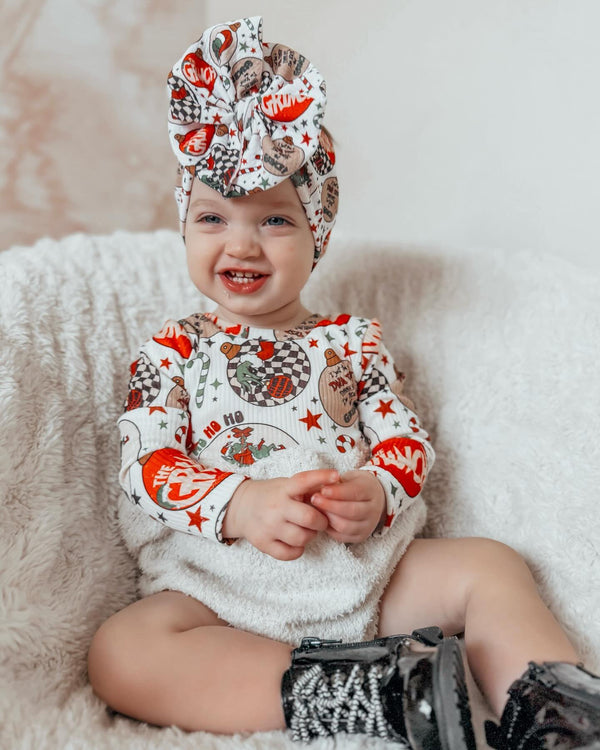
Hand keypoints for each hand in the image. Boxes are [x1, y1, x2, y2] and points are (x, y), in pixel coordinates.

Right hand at [222, 469, 338, 560]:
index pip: (303, 481)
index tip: (336, 476)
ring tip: (306, 530)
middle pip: (309, 518)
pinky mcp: (263, 543)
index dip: (321, 477)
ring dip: (310, 536)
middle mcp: (276, 507)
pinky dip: (298, 549)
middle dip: (321, 521)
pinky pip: (290, 554)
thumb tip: (336, 487)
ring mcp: (269, 527)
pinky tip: (295, 541)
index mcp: (283, 489)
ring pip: (302, 538)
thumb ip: (307, 488)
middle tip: (320, 520)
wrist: (241, 507)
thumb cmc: (271, 495)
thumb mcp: (286, 485)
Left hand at [310, 470, 385, 543]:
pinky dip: (330, 529)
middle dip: (330, 506)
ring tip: (316, 510)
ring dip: (328, 518)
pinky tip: (322, 520)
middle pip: (352, 511)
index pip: (355, 492)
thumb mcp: (349, 477)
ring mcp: (369, 525)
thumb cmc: (355, 486)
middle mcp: (373, 509)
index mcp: (371, 490)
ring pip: (346, 526)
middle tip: (314, 499)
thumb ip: (336, 481)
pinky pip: (343, 537)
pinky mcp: (361, 536)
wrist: (370, 499)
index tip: (323, 490)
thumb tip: (319, 487)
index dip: (338, 492)